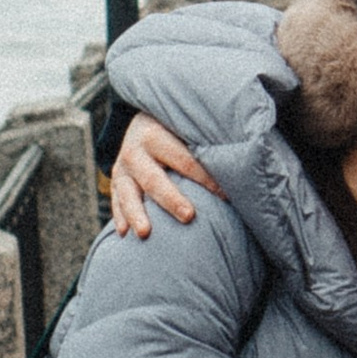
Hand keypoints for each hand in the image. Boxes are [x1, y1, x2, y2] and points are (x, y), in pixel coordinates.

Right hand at [107, 115, 218, 239]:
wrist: (143, 123)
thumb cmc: (176, 131)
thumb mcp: (184, 130)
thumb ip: (203, 145)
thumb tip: (240, 167)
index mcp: (155, 135)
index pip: (184, 161)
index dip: (205, 179)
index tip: (226, 196)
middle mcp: (135, 151)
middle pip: (155, 180)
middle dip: (171, 199)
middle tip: (188, 216)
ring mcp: (122, 168)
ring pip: (128, 194)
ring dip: (136, 214)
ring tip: (144, 233)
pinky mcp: (116, 182)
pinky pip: (117, 202)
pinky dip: (121, 217)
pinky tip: (124, 234)